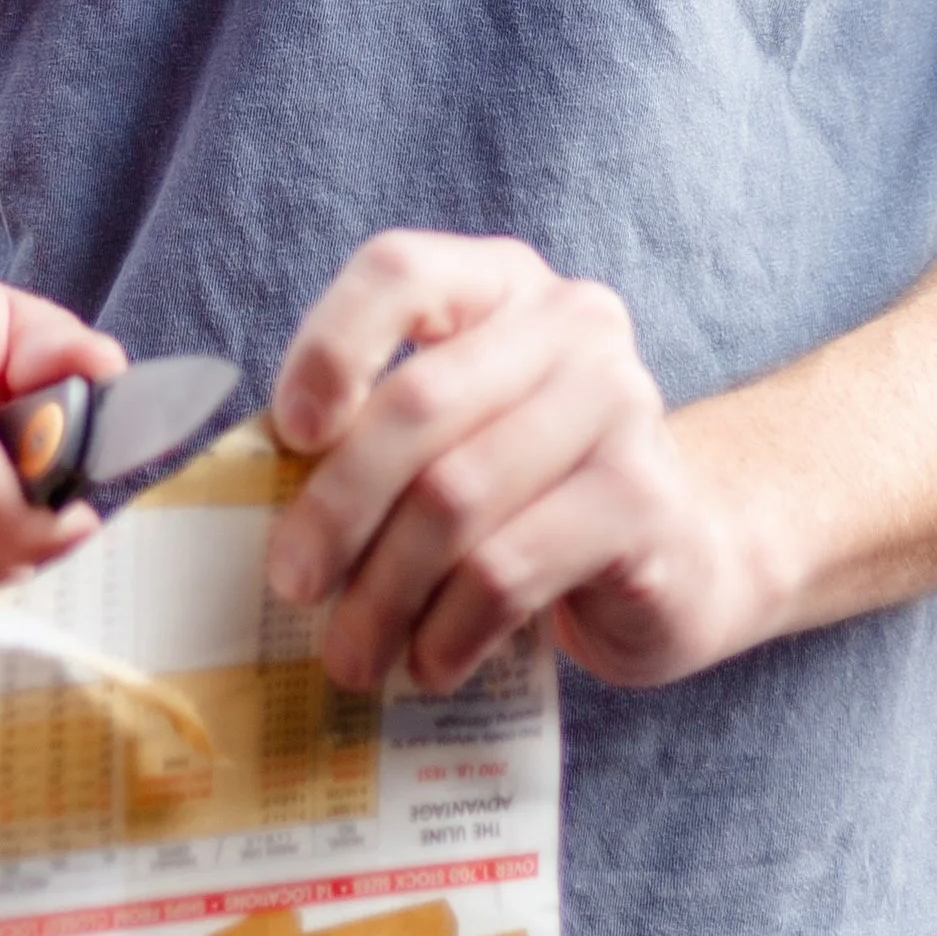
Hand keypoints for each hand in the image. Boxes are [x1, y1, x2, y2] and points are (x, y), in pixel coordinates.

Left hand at [264, 232, 769, 694]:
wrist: (679, 557)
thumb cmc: (530, 492)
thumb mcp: (456, 435)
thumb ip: (375, 432)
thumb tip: (257, 493)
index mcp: (502, 284)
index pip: (400, 270)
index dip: (331, 344)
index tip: (287, 433)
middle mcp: (571, 324)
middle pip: (421, 400)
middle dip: (338, 504)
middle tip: (292, 583)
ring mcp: (620, 405)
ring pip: (457, 497)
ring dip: (384, 590)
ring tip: (351, 653)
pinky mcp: (644, 501)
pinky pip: (509, 568)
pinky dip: (450, 628)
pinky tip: (430, 664)